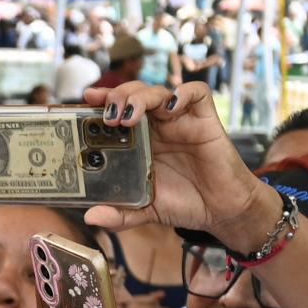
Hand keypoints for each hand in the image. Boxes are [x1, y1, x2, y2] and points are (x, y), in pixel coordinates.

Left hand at [80, 82, 275, 249]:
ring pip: (159, 91)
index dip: (102, 101)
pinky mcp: (205, 120)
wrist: (220, 211)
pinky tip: (169, 107)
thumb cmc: (184, 203)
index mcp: (140, 141)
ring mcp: (181, 121)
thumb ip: (119, 215)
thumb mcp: (145, 211)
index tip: (87, 99)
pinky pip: (197, 93)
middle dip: (119, 96)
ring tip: (130, 116)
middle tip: (108, 114)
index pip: (118, 110)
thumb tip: (89, 216)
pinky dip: (182, 93)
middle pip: (135, 94)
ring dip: (141, 96)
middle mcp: (158, 127)